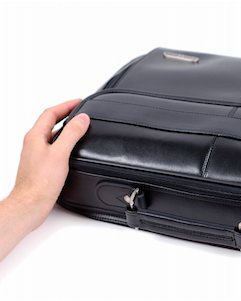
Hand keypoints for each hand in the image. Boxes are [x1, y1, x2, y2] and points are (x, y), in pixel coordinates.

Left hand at [0, 99, 89, 260]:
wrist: (31, 204)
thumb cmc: (40, 183)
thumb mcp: (60, 153)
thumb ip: (72, 134)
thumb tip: (82, 119)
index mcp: (35, 136)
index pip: (51, 113)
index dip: (66, 105)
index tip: (79, 101)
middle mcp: (33, 144)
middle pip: (50, 121)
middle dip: (66, 113)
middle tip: (80, 110)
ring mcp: (36, 154)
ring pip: (51, 134)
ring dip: (65, 127)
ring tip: (79, 125)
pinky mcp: (41, 165)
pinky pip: (54, 146)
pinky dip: (64, 141)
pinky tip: (72, 148)